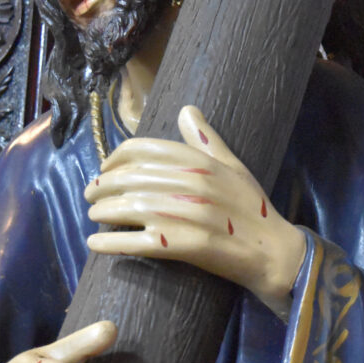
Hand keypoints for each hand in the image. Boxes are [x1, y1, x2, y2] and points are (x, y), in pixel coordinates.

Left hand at [84, 106, 305, 317]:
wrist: (273, 252)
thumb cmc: (252, 209)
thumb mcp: (233, 166)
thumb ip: (206, 139)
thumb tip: (186, 109)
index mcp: (200, 162)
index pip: (143, 150)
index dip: (115, 158)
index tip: (105, 168)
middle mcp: (192, 184)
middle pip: (130, 179)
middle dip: (102, 186)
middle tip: (90, 194)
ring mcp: (188, 215)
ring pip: (129, 208)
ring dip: (102, 212)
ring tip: (92, 215)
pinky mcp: (186, 246)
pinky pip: (139, 242)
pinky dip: (112, 244)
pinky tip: (96, 245)